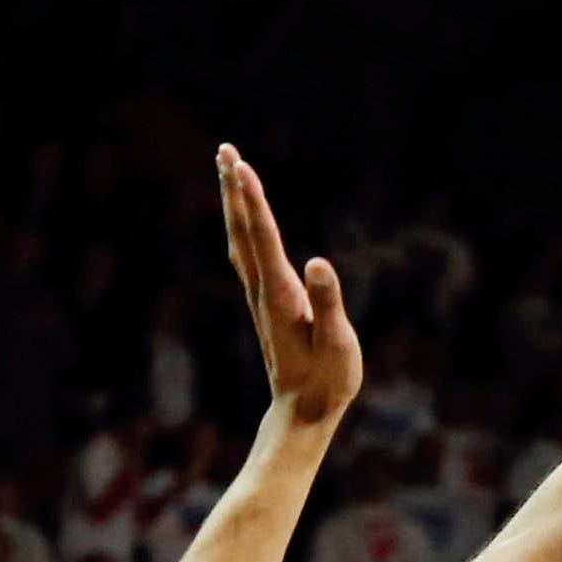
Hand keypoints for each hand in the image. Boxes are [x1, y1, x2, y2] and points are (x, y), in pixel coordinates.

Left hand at [218, 145, 362, 429]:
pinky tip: (239, 215)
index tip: (239, 165)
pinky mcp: (265, 302)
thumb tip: (318, 262)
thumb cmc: (327, 381)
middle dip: (234, 189)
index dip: (253, 200)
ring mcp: (260, 296)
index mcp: (281, 294)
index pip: (263, 237)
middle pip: (244, 230)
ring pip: (241, 239)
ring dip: (234, 202)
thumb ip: (328, 303)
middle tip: (224, 149)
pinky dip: (241, 225)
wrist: (303, 412)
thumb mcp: (337, 344)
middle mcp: (264, 290)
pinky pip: (247, 252)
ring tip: (227, 168)